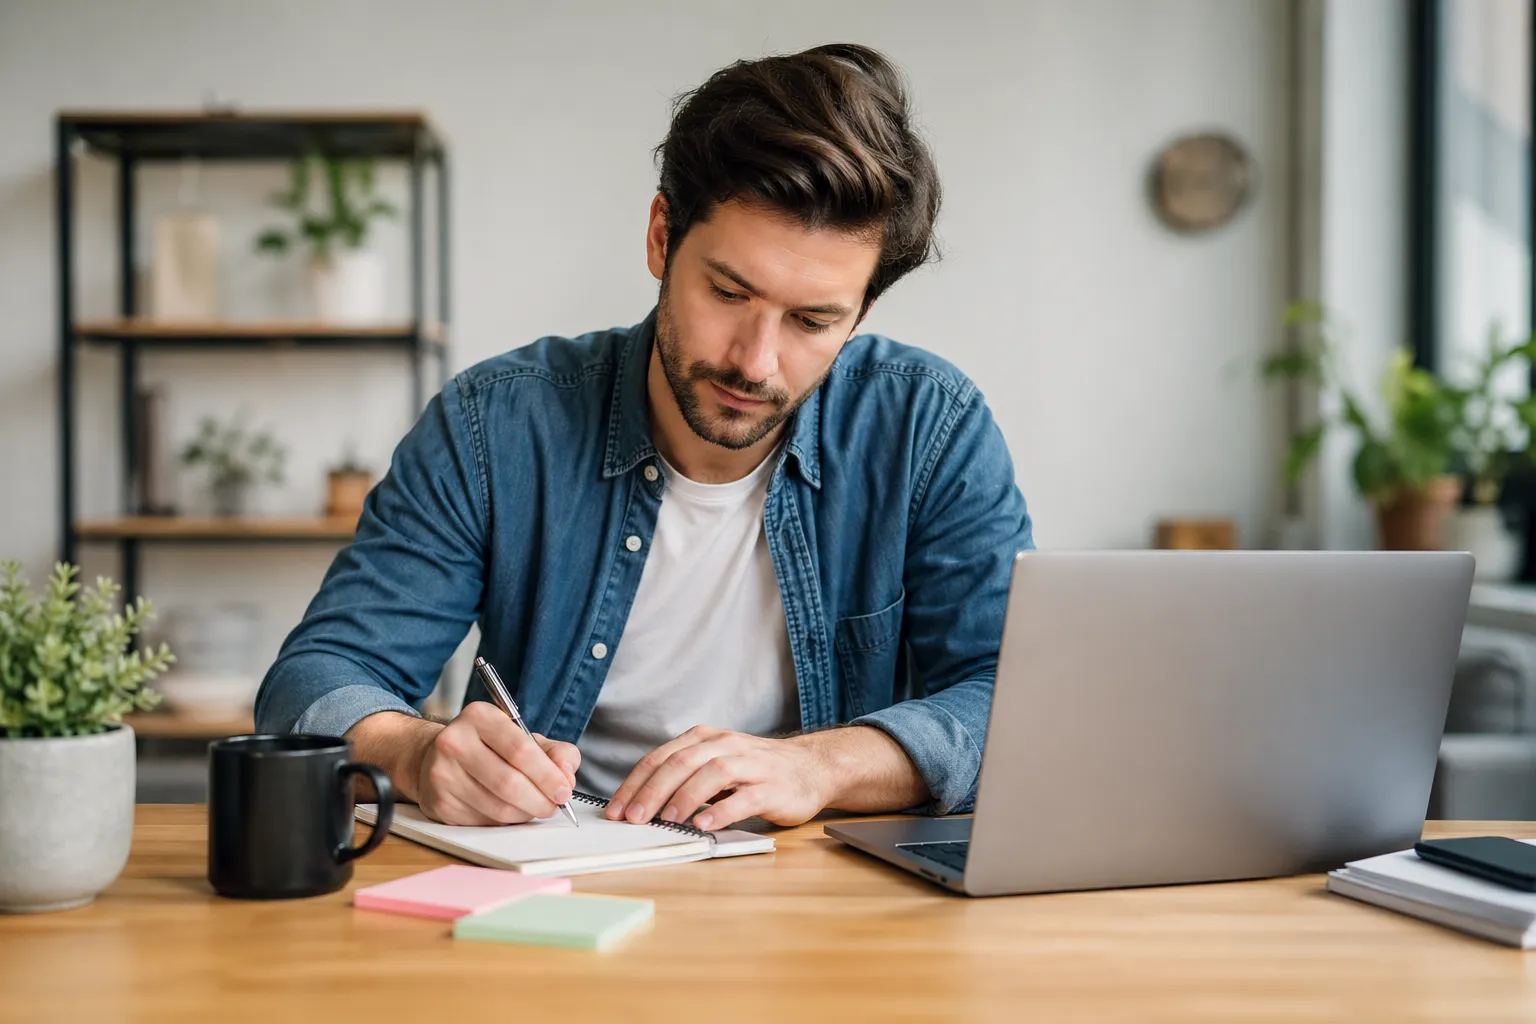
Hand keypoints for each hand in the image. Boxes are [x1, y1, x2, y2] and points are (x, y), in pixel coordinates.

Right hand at [414, 701, 580, 825]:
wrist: (435, 757)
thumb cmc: (489, 747)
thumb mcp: (523, 737)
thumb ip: (555, 752)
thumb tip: (567, 777)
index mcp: (479, 717)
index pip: (520, 750)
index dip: (548, 776)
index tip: (564, 791)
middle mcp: (455, 742)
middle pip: (509, 783)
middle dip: (540, 800)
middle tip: (554, 806)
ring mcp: (443, 774)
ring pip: (498, 808)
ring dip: (525, 814)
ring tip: (533, 807)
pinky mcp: (440, 803)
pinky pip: (484, 822)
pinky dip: (505, 821)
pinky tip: (508, 810)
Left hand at [605, 726, 830, 830]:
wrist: (812, 767)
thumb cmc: (756, 770)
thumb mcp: (716, 763)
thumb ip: (684, 776)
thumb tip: (641, 804)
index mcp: (705, 739)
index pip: (661, 757)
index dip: (635, 783)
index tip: (615, 809)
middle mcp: (726, 745)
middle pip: (681, 763)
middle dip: (652, 792)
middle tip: (632, 818)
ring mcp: (751, 764)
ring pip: (712, 774)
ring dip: (685, 798)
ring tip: (665, 820)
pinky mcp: (773, 787)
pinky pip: (745, 797)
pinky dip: (722, 811)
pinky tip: (704, 825)